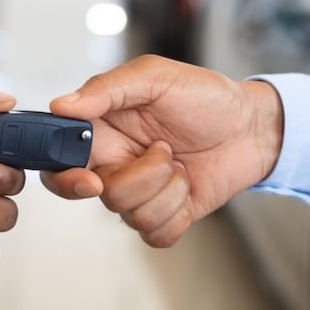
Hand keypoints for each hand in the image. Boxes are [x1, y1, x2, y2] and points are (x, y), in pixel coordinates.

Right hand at [42, 55, 283, 246]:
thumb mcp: (155, 76)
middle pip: (98, 195)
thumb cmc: (205, 96)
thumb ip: (106, 89)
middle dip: (135, 180)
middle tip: (161, 156)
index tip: (92, 179)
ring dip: (166, 186)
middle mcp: (112, 164)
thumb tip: (61, 105)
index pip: (56, 163)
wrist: (253, 127)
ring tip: (179, 159)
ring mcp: (138, 193)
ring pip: (129, 214)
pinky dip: (177, 212)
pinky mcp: (164, 215)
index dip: (64, 178)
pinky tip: (187, 184)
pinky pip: (156, 233)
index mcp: (99, 131)